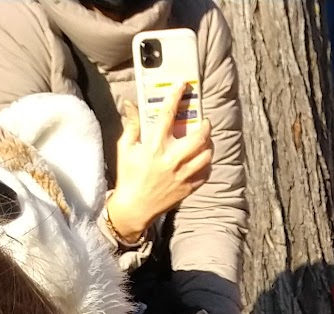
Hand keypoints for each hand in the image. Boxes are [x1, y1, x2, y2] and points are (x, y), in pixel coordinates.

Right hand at [104, 84, 212, 242]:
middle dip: (205, 126)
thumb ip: (131, 125)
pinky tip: (202, 159)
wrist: (135, 208)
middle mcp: (171, 160)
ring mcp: (182, 176)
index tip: (183, 85)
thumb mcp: (125, 148)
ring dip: (208, 145)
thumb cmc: (128, 176)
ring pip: (206, 156)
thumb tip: (131, 104)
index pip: (167, 115)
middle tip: (204, 121)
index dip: (176, 96)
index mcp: (154, 146)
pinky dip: (206, 164)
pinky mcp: (188, 188)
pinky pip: (205, 173)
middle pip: (198, 138)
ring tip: (205, 140)